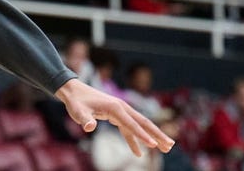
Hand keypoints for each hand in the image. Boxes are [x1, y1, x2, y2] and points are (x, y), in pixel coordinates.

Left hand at [55, 78, 174, 156]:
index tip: (154, 145)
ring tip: (165, 148)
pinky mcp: (116, 115)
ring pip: (139, 126)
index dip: (143, 136)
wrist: (72, 90)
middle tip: (170, 145)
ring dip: (152, 137)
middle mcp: (122, 108)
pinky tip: (138, 153)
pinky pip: (129, 129)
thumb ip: (85, 119)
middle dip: (157, 134)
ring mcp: (120, 111)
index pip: (132, 124)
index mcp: (116, 108)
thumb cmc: (75, 101)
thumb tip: (90, 127)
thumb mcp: (78, 111)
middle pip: (143, 123)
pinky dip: (135, 140)